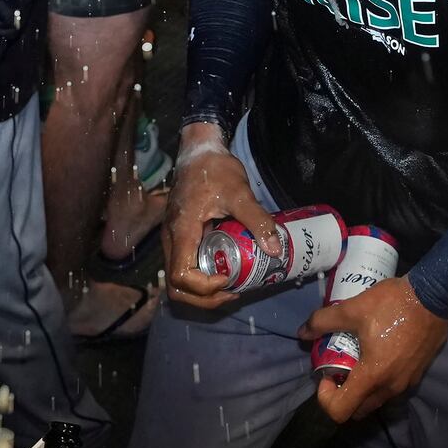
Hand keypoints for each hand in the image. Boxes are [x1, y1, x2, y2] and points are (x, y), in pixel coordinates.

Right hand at [164, 125, 274, 309]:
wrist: (199, 150)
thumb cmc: (215, 169)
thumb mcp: (240, 193)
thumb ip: (257, 220)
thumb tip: (275, 250)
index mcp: (182, 231)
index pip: (181, 276)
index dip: (204, 287)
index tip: (228, 278)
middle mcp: (172, 240)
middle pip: (176, 286)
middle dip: (203, 298)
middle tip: (232, 292)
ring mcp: (173, 239)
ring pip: (177, 280)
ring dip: (201, 291)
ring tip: (229, 286)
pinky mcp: (180, 236)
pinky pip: (185, 266)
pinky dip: (201, 277)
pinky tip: (224, 269)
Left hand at [301, 275, 447, 420]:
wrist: (434, 295)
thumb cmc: (392, 304)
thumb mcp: (352, 309)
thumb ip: (323, 321)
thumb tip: (302, 332)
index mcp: (372, 376)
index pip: (340, 411)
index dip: (326, 397)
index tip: (326, 374)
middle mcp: (390, 387)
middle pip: (358, 410)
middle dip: (343, 394)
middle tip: (339, 367)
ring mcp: (406, 383)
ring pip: (376, 400)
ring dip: (362, 389)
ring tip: (358, 359)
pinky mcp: (417, 374)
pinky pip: (392, 388)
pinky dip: (379, 380)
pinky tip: (379, 352)